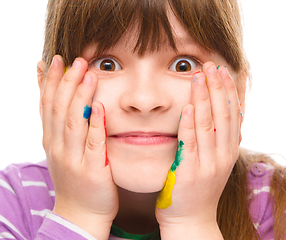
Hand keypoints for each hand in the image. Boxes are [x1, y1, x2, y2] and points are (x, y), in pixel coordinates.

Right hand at [40, 56, 118, 239]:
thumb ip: (60, 126)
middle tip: (75, 60)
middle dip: (65, 82)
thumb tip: (59, 99)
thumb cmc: (74, 177)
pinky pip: (94, 144)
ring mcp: (74, 159)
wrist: (80, 213)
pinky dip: (95, 124)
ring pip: (73, 122)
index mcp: (51, 140)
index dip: (50, 81)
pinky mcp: (93, 170)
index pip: (47, 105)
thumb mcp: (60, 149)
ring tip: (87, 74)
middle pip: (59, 108)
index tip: (55, 60)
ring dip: (79, 97)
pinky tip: (98, 107)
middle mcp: (58, 147)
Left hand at [156, 62, 240, 238]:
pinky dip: (190, 123)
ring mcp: (207, 164)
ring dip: (204, 98)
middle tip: (210, 65)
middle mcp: (222, 155)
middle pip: (222, 114)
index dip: (228, 91)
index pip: (232, 114)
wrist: (190, 219)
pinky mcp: (189, 172)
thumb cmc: (198, 189)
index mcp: (228, 151)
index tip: (222, 71)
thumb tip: (220, 117)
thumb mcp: (214, 162)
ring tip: (199, 76)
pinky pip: (190, 143)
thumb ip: (217, 141)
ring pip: (208, 124)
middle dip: (217, 87)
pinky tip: (188, 106)